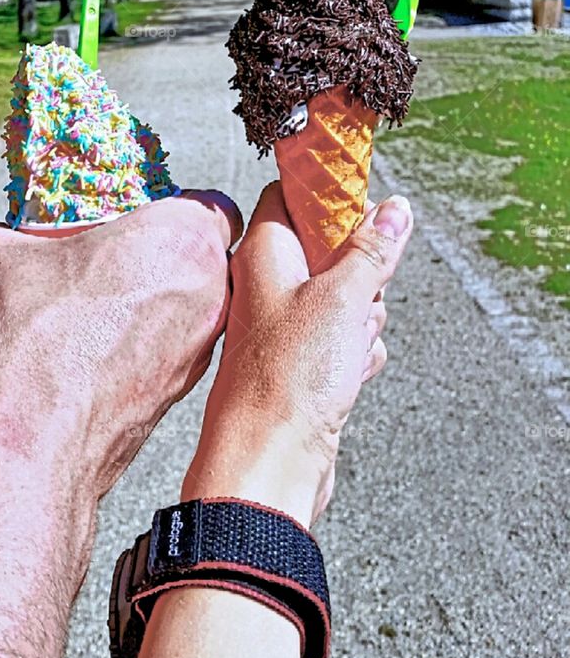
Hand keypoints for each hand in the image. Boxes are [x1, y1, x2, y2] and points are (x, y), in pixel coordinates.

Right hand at [0, 190, 241, 502]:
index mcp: (182, 239)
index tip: (132, 215)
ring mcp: (198, 355)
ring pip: (184, 313)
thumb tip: (7, 241)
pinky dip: (134, 350)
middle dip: (156, 257)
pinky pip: (164, 356)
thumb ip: (13, 232)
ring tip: (84, 311)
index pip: (213, 206)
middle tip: (100, 260)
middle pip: (199, 262)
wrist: (27, 450)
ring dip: (145, 307)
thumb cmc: (26, 345)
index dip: (173, 207)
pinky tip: (82, 355)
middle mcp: (208, 297)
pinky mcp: (176, 400)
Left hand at [182, 182, 412, 525]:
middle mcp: (269, 286)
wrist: (269, 463)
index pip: (289, 197)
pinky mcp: (304, 365)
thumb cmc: (285, 379)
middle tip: (361, 292)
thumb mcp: (343, 297)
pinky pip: (347, 341)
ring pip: (347, 299)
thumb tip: (394, 209)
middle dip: (363, 270)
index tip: (364, 201)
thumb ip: (372, 250)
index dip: (328, 194)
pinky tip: (351, 373)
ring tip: (351, 342)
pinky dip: (358, 354)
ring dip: (365, 317)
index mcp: (263, 254)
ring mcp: (286, 327)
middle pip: (330, 250)